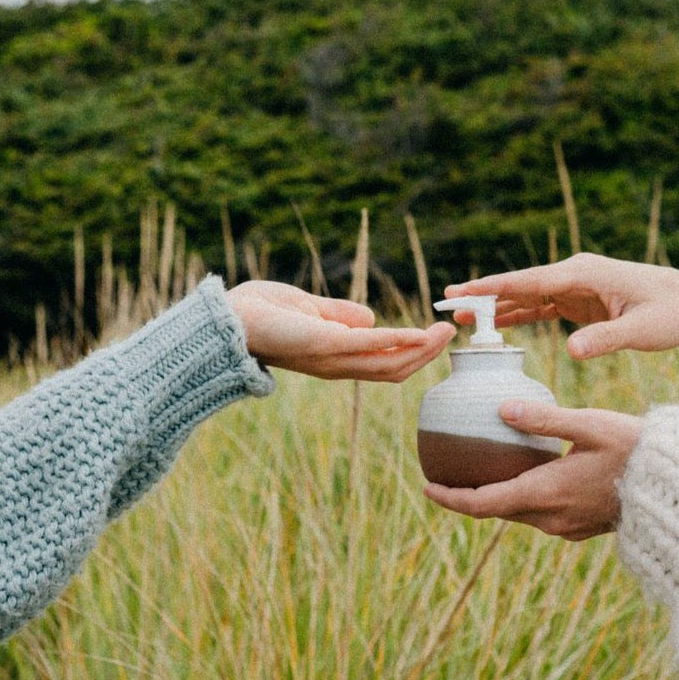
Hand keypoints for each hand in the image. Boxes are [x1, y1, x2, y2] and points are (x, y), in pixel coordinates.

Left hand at [226, 281, 454, 381]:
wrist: (228, 319)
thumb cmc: (261, 312)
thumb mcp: (310, 310)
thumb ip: (339, 315)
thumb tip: (369, 318)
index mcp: (335, 358)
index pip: (384, 363)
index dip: (413, 352)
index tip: (436, 334)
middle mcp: (337, 365)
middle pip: (395, 369)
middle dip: (426, 354)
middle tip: (450, 334)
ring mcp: (333, 358)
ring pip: (390, 364)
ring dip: (421, 348)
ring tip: (444, 332)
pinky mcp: (326, 344)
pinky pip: (371, 345)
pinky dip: (399, 340)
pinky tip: (421, 333)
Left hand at [423, 401, 641, 540]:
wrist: (675, 487)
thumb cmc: (634, 449)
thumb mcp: (587, 425)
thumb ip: (543, 418)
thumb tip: (500, 408)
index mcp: (545, 494)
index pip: (482, 505)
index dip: (450, 499)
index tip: (426, 488)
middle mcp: (551, 518)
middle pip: (497, 511)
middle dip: (469, 496)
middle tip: (447, 474)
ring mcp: (567, 527)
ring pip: (519, 514)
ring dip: (496, 498)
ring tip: (481, 472)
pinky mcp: (581, 528)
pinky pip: (541, 516)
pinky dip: (522, 499)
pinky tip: (525, 475)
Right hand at [445, 252, 678, 383]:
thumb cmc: (672, 315)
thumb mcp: (642, 331)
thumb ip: (606, 340)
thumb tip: (571, 351)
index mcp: (584, 274)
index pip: (529, 281)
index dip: (492, 288)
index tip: (461, 292)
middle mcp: (575, 274)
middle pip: (520, 285)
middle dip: (482, 295)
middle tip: (445, 303)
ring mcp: (576, 286)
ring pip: (526, 295)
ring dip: (495, 307)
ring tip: (460, 317)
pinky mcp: (581, 301)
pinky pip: (541, 306)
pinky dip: (518, 314)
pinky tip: (496, 326)